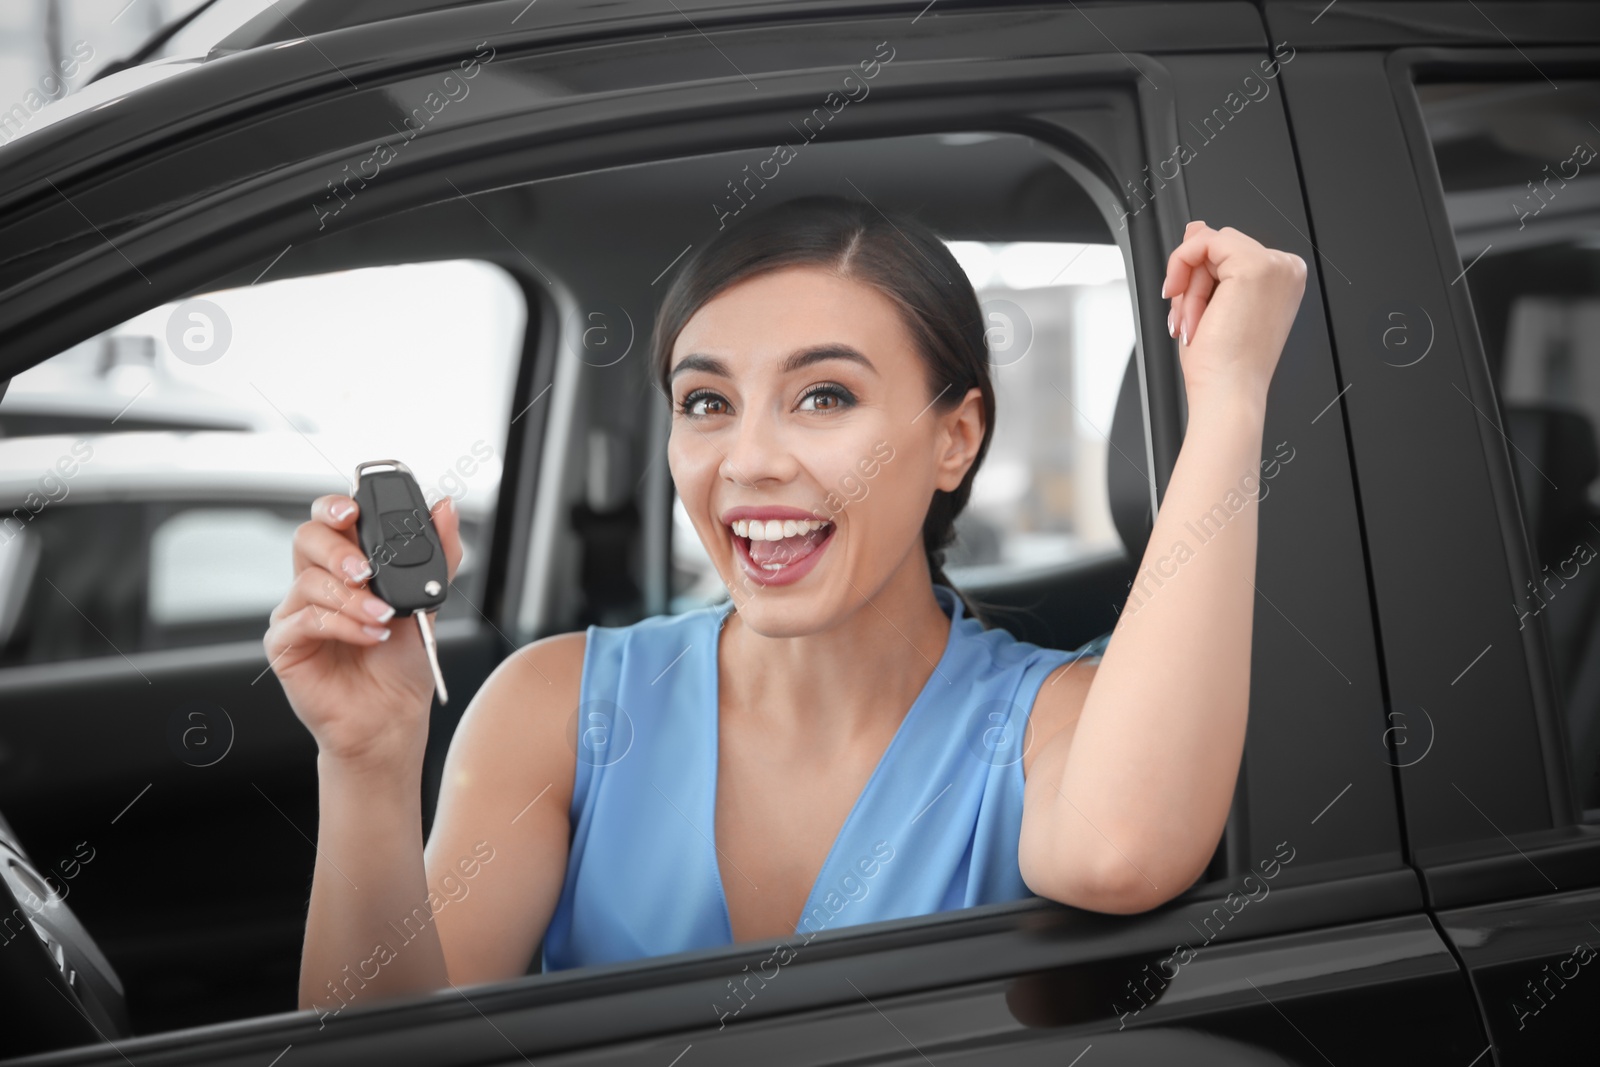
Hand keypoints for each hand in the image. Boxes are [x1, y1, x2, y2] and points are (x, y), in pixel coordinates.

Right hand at [263, 493, 463, 771]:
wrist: (392, 716)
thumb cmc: (403, 661)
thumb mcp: (428, 601)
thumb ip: (437, 555)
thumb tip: (445, 507)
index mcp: (347, 564)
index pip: (331, 519)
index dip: (336, 507)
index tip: (354, 510)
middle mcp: (318, 582)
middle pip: (307, 538)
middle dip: (338, 549)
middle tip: (367, 571)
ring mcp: (297, 611)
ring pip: (308, 580)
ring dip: (352, 598)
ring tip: (383, 619)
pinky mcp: (285, 643)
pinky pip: (305, 620)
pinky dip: (342, 625)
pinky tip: (370, 637)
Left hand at [1162, 221, 1306, 405]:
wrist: (1229, 393)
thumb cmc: (1224, 365)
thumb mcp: (1209, 302)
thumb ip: (1206, 260)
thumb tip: (1195, 227)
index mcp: (1282, 279)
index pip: (1229, 254)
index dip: (1201, 282)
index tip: (1191, 314)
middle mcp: (1285, 269)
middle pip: (1218, 248)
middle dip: (1193, 285)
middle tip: (1192, 324)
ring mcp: (1275, 265)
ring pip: (1209, 246)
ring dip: (1189, 288)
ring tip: (1194, 323)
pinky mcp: (1255, 265)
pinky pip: (1202, 241)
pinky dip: (1182, 268)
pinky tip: (1184, 300)